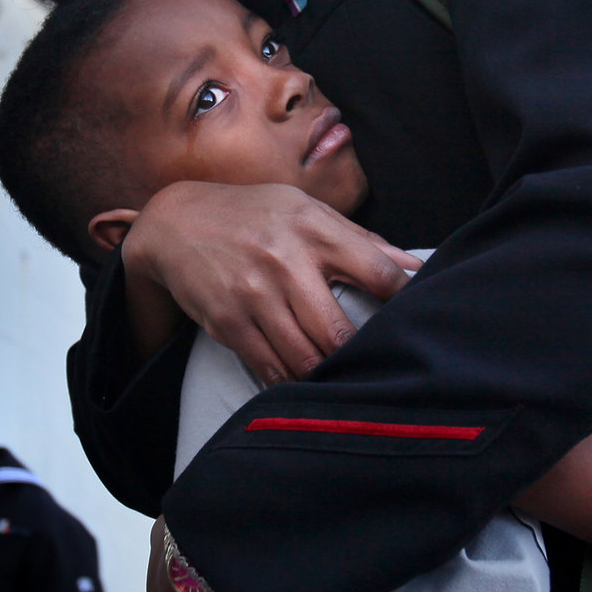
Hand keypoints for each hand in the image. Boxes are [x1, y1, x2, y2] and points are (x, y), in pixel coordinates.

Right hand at [124, 183, 419, 386]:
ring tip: (340, 382)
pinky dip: (290, 381)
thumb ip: (359, 239)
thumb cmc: (253, 214)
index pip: (378, 272)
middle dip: (358, 358)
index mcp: (315, 229)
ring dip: (325, 376)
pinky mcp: (228, 321)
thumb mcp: (305, 209)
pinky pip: (269, 366)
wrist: (176, 221)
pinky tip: (302, 382)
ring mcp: (254, 294)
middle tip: (374, 369)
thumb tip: (414, 266)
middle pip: (338, 332)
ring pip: (304, 358)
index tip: (415, 319)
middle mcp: (286, 261)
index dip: (404, 301)